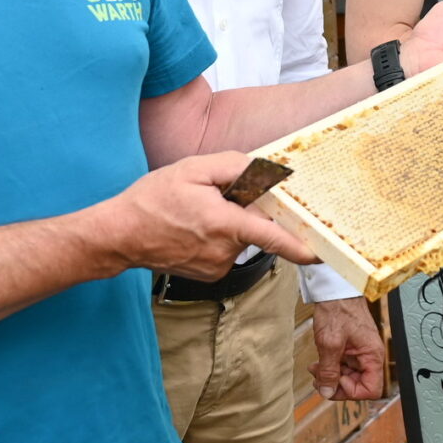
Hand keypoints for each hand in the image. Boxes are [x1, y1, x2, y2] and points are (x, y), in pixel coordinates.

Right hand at [115, 152, 317, 278]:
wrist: (119, 236)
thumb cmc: (152, 200)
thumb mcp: (193, 170)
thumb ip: (234, 167)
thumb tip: (263, 170)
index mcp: (224, 225)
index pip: (274, 237)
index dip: (303, 246)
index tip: (324, 251)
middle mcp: (225, 251)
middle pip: (255, 228)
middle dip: (247, 211)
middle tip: (216, 198)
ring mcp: (216, 267)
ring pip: (240, 239)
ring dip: (230, 223)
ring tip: (196, 213)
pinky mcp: (209, 275)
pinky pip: (227, 250)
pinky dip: (219, 237)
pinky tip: (194, 228)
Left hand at [307, 297, 386, 400]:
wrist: (334, 289)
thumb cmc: (338, 309)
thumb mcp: (330, 343)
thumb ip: (329, 371)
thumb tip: (327, 392)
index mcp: (372, 355)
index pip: (371, 389)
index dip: (352, 392)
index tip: (336, 383)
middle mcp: (369, 356)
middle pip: (358, 385)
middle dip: (337, 384)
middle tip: (319, 378)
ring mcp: (360, 352)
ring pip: (348, 377)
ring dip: (331, 376)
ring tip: (315, 369)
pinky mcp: (351, 348)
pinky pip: (343, 366)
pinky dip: (330, 367)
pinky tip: (318, 363)